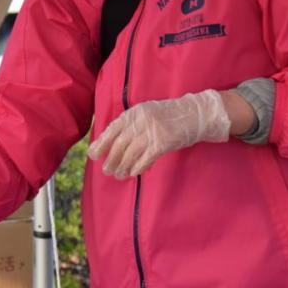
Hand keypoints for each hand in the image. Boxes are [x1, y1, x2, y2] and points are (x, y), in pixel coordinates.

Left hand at [88, 90, 230, 178]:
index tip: (93, 154)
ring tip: (118, 175)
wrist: (195, 115)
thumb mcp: (148, 113)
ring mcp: (152, 131)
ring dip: (122, 166)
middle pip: (120, 143)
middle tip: (106, 170)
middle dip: (111, 159)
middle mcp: (141, 120)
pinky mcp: (163, 143)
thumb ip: (133, 124)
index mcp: (135, 112)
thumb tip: (114, 143)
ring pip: (130, 153)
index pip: (113, 128)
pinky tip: (133, 173)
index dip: (102, 142)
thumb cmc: (170, 116)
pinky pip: (145, 159)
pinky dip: (137, 167)